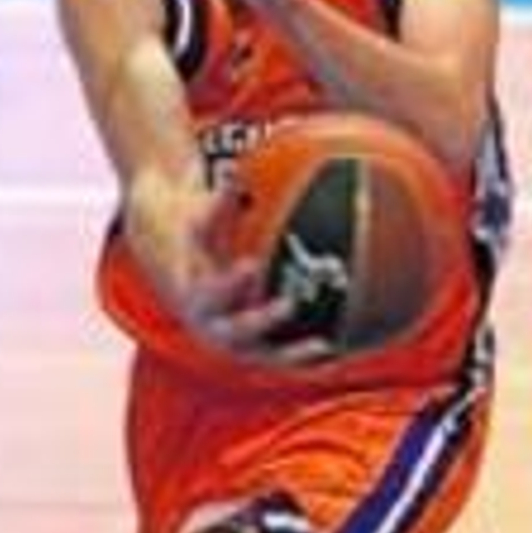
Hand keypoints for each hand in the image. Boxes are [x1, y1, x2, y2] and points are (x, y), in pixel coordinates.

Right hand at [124, 174, 328, 362]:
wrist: (188, 287)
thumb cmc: (200, 246)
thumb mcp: (201, 225)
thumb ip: (217, 204)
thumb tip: (236, 172)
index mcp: (198, 298)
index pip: (213, 292)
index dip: (231, 283)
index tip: (250, 265)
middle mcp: (215, 328)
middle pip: (238, 330)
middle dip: (263, 318)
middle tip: (290, 302)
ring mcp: (238, 347)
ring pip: (266, 356)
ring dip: (295, 353)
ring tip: (325, 344)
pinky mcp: (258, 355)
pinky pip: (286, 360)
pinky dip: (311, 359)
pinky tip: (343, 350)